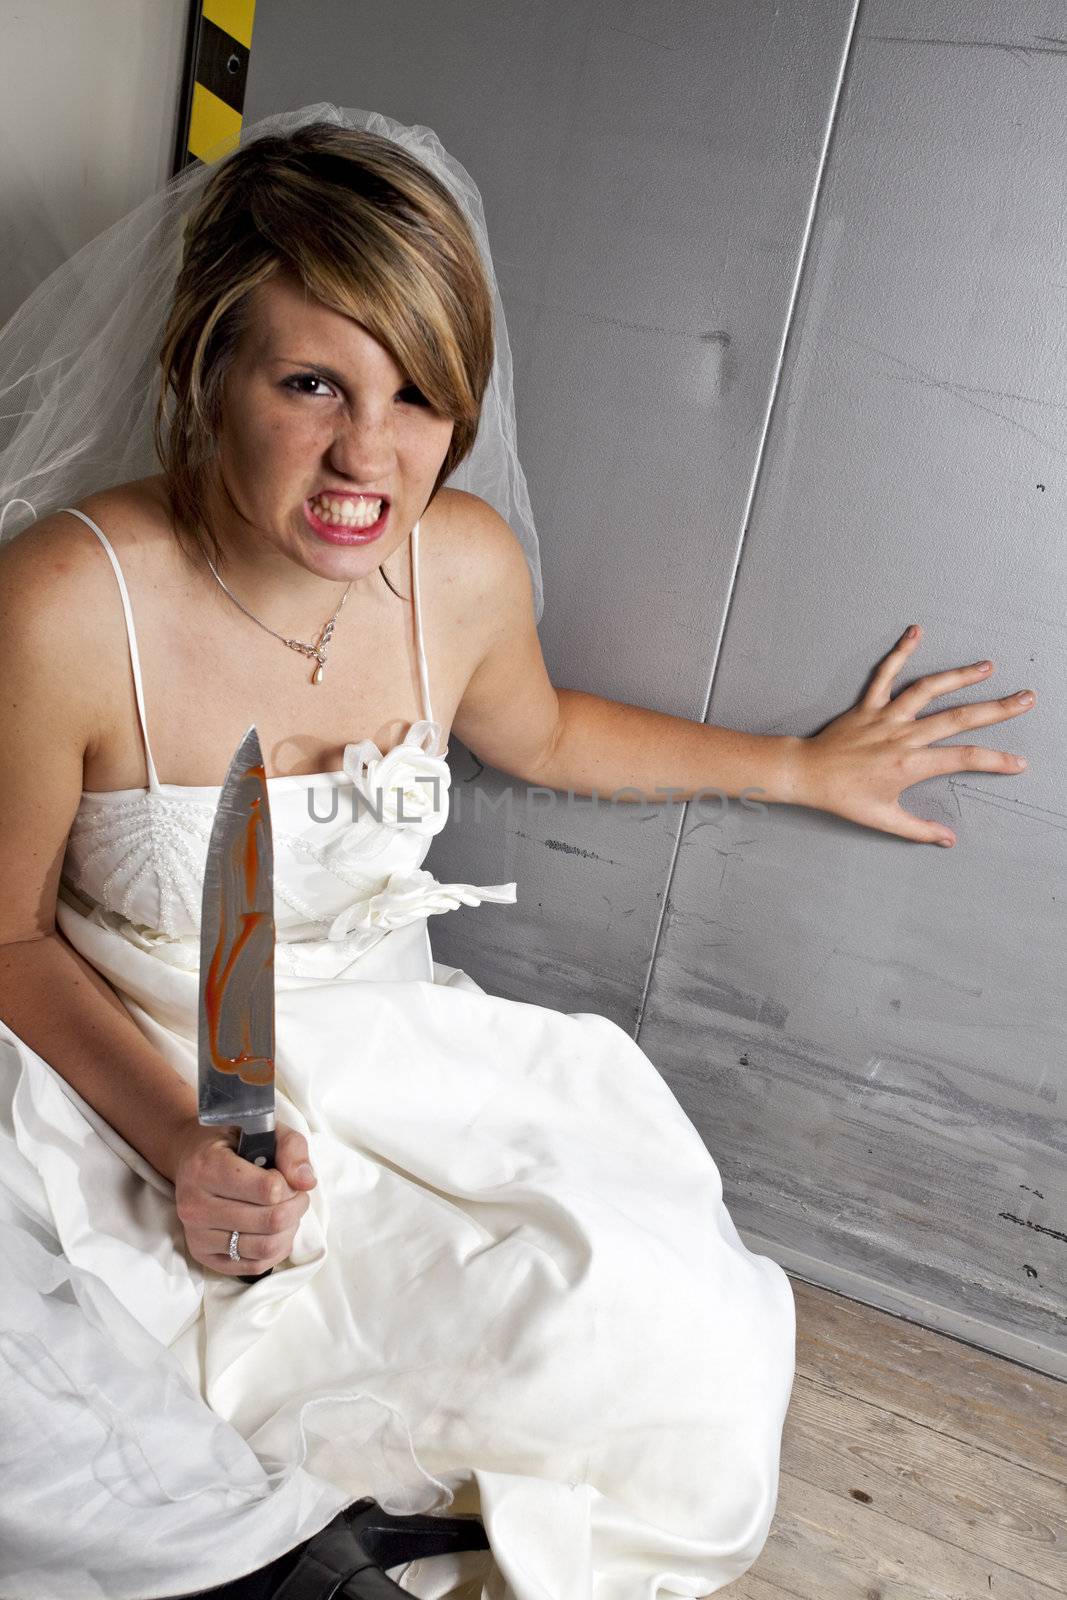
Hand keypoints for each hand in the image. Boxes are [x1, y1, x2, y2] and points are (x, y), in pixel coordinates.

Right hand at [173, 1118, 317, 1276]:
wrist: (192, 1160)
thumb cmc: (233, 1145)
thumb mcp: (265, 1131)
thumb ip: (291, 1148)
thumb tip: (306, 1182)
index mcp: (207, 1167)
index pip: (268, 1190)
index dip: (290, 1185)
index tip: (287, 1176)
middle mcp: (195, 1204)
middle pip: (271, 1221)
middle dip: (295, 1207)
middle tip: (295, 1195)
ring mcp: (196, 1234)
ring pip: (265, 1246)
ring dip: (289, 1230)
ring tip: (287, 1212)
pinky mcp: (203, 1256)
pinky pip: (253, 1266)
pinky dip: (276, 1251)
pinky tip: (276, 1232)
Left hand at [788, 624, 1035, 846]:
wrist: (807, 775)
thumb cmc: (844, 798)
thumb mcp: (883, 820)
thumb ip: (919, 830)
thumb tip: (948, 840)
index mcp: (911, 764)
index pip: (963, 759)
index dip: (995, 761)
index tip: (1019, 762)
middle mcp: (903, 736)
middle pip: (958, 718)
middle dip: (996, 709)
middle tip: (1025, 699)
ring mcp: (886, 717)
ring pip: (927, 690)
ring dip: (959, 676)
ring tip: (986, 667)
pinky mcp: (868, 705)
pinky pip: (885, 674)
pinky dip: (900, 652)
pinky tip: (916, 632)